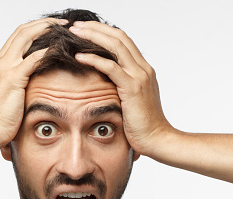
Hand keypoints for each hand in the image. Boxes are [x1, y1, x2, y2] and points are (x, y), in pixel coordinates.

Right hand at [0, 18, 67, 147]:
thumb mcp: (9, 95)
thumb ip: (19, 83)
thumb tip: (36, 80)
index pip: (17, 37)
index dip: (35, 28)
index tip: (52, 28)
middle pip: (22, 31)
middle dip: (43, 23)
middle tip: (62, 23)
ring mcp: (4, 68)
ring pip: (26, 38)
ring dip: (46, 30)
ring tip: (64, 30)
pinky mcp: (12, 79)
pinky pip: (32, 59)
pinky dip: (47, 51)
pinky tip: (59, 49)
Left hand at [68, 21, 173, 156]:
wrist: (158, 140)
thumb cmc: (143, 126)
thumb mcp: (132, 102)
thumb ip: (122, 89)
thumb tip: (105, 86)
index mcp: (143, 70)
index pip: (123, 41)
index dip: (104, 32)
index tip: (85, 29)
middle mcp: (143, 69)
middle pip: (119, 37)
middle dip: (96, 28)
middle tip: (76, 25)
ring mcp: (139, 76)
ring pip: (115, 46)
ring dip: (93, 36)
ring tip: (75, 33)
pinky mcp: (133, 87)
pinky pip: (111, 67)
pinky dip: (93, 59)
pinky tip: (78, 56)